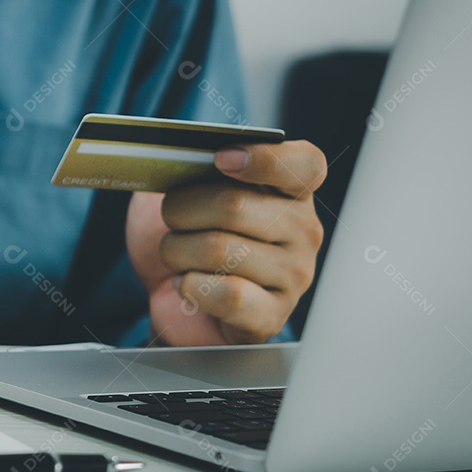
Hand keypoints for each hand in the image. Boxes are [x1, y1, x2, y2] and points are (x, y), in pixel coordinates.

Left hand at [126, 141, 326, 344]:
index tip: (220, 158)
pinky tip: (186, 283)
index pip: (304, 165)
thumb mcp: (184, 185)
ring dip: (177, 250)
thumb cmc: (185, 232)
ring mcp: (293, 276)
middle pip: (234, 205)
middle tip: (171, 218)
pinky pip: (228, 295)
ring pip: (218, 250)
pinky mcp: (272, 316)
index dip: (264, 159)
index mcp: (290, 190)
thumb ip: (190, 164)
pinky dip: (190, 286)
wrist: (167, 290)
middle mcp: (302, 231)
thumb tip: (175, 155)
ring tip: (177, 254)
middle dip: (181, 210)